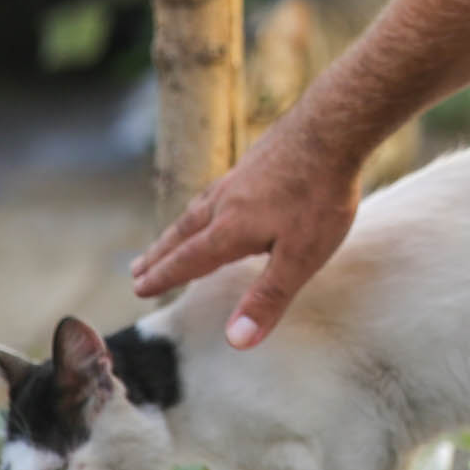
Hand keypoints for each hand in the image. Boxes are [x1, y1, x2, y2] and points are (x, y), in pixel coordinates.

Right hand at [130, 114, 363, 347]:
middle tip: (136, 269)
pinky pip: (220, 189)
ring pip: (200, 209)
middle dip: (161, 254)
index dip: (164, 277)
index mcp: (231, 230)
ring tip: (169, 237)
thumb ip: (267, 298)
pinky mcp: (256, 159)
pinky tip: (219, 199)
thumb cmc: (320, 196)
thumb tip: (235, 342)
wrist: (333, 127)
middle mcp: (226, 203)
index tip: (139, 288)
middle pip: (184, 233)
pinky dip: (206, 203)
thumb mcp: (301, 258)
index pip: (188, 260)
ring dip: (179, 228)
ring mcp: (239, 177)